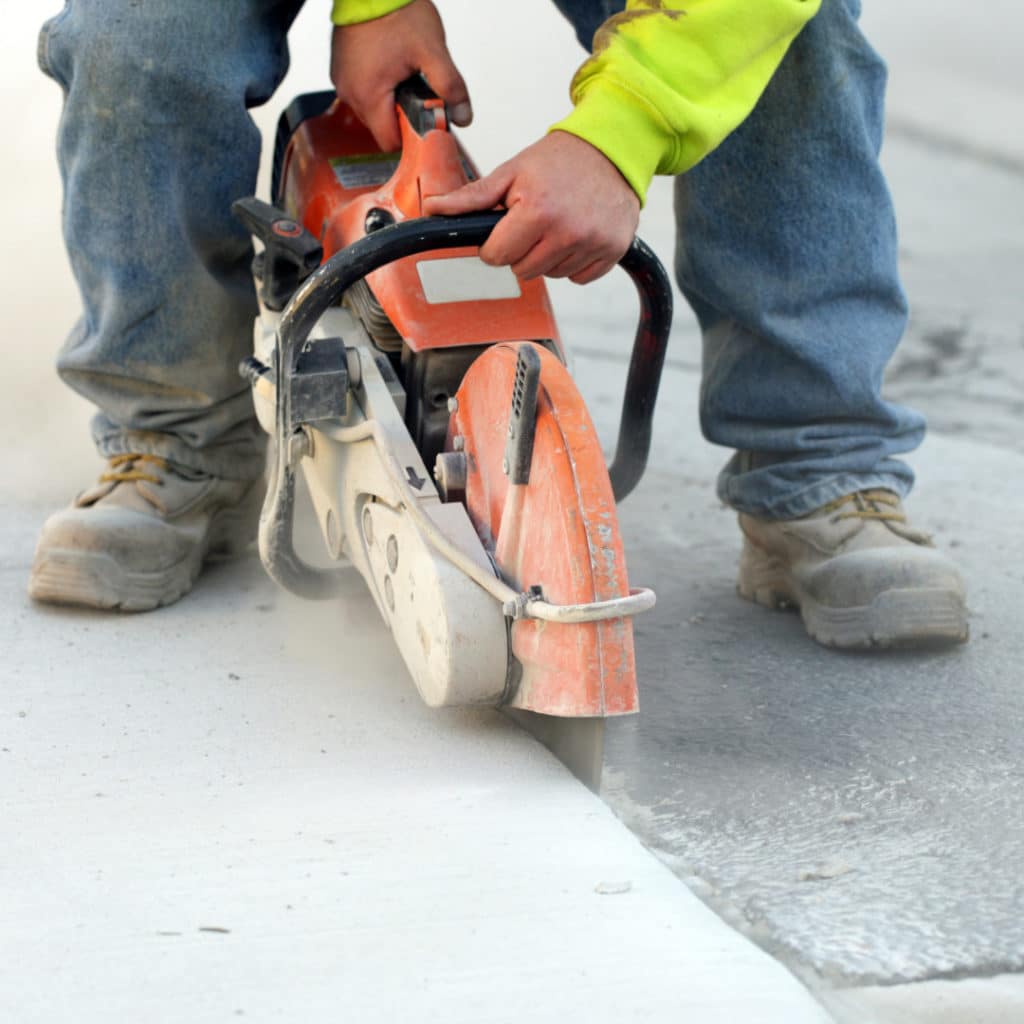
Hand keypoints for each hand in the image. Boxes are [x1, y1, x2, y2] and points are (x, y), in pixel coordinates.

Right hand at [330, 0, 471, 151]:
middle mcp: (350, 92)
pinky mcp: (340, 69)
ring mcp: (342, 80)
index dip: (411, 136)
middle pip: (381, 127)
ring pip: (372, 111)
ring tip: (402, 74)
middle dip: (402, 116)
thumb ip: (450, 87)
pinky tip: (389, 66)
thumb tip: (463, 117)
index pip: (390, 142)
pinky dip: (377, 86)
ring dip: (390, 101)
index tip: (424, 120)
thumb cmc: (396, 10)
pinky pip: (362, 91)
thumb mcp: (433, 51)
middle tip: (416, 89)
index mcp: (369, 95)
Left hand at [422, 132, 639, 283]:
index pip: (497, 257)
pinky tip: (577, 235)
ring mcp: (593, 243)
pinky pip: (579, 278)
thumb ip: (472, 197)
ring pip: (551, 275)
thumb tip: (433, 208)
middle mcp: (567, 231)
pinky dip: (574, 262)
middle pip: (522, 271)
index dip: (495, 244)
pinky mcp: (612, 251)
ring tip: (558, 225)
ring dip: (548, 256)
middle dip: (521, 250)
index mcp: (537, 210)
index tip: (506, 227)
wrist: (613, 149)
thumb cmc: (560, 159)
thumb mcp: (512, 172)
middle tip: (534, 222)